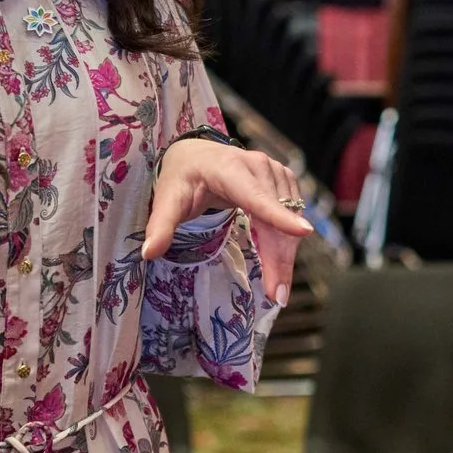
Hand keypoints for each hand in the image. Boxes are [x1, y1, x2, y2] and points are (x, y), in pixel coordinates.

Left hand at [142, 136, 313, 304]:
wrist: (196, 156)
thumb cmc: (183, 178)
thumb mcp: (167, 200)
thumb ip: (160, 226)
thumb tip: (149, 253)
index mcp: (228, 169)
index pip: (256, 196)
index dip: (279, 216)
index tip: (304, 232)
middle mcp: (257, 166)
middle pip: (276, 218)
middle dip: (280, 259)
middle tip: (277, 296)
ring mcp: (275, 172)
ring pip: (289, 219)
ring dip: (285, 255)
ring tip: (277, 286)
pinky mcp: (284, 181)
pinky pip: (292, 215)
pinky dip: (286, 242)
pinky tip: (278, 262)